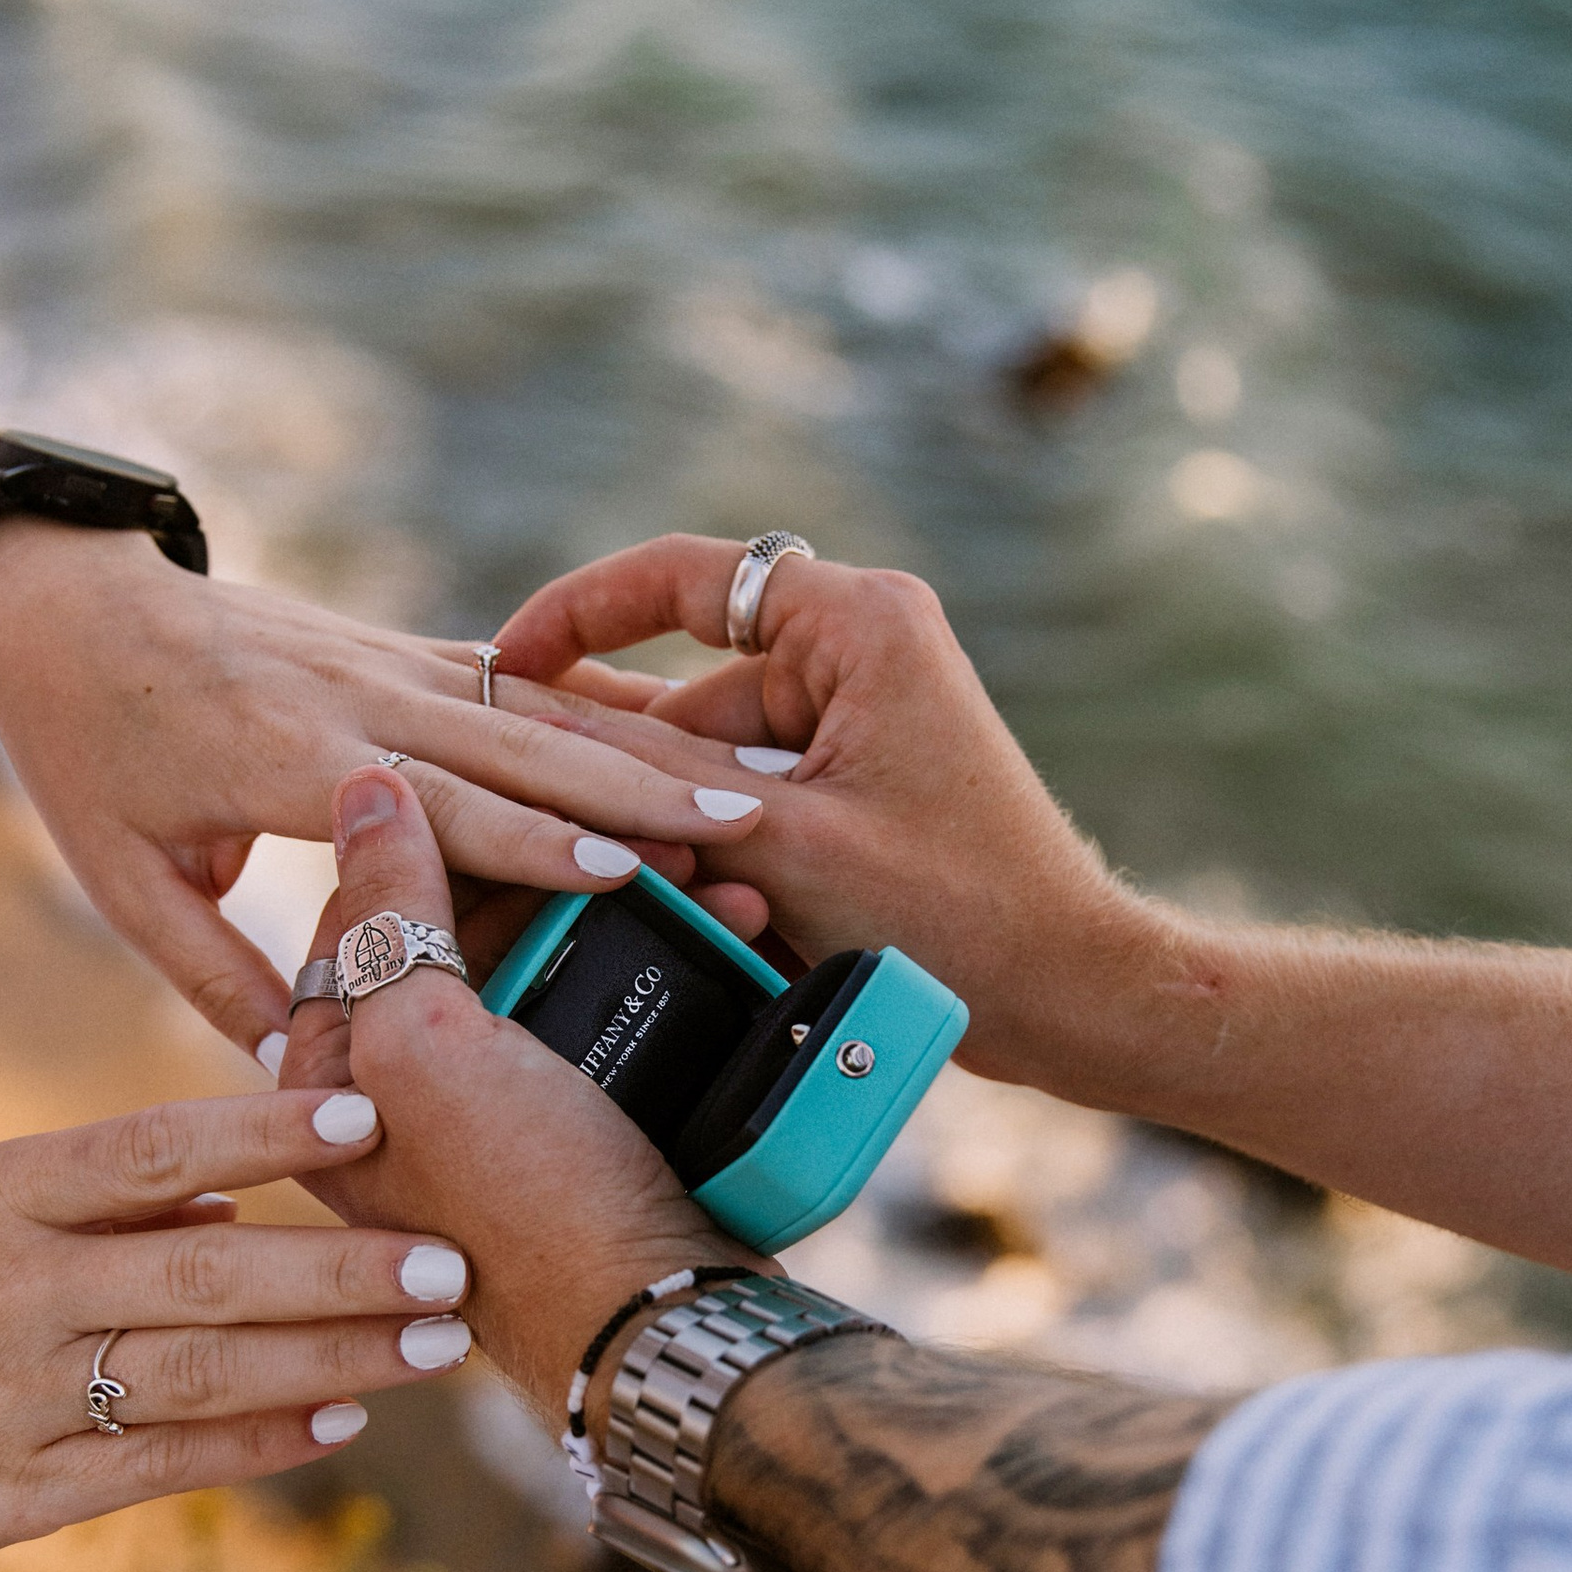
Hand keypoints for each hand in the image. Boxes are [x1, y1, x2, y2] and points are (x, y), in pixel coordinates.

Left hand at [0, 524, 776, 1058]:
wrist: (63, 599)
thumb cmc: (83, 752)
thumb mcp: (126, 882)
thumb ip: (216, 975)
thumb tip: (296, 1077)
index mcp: (284, 759)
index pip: (431, 802)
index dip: (530, 838)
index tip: (624, 872)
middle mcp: (351, 697)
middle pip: (517, 744)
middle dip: (633, 785)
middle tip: (743, 821)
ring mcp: (383, 661)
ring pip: (537, 705)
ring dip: (642, 743)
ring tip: (746, 781)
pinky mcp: (400, 648)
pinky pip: (517, 678)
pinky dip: (603, 704)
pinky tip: (684, 726)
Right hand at [0, 1091, 483, 1571]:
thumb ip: (84, 1200)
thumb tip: (226, 1193)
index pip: (148, 1147)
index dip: (264, 1136)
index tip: (367, 1124)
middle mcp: (9, 1290)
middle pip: (204, 1269)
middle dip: (341, 1269)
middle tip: (452, 1261)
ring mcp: (13, 1397)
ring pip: (200, 1370)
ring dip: (329, 1359)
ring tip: (430, 1344)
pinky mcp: (12, 1495)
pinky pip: (156, 1464)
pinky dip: (253, 1444)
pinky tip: (335, 1427)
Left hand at [275, 771, 731, 1420]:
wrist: (661, 1324)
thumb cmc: (523, 1206)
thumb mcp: (425, 1050)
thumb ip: (390, 914)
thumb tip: (366, 783)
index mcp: (334, 1081)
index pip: (369, 911)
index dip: (452, 836)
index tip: (538, 800)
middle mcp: (411, 1092)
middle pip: (475, 927)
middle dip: (566, 870)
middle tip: (647, 837)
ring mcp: (507, 1108)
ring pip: (560, 957)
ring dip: (640, 905)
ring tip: (711, 879)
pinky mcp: (595, 1120)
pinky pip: (625, 1006)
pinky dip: (678, 959)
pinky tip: (731, 927)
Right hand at [494, 536, 1162, 1102]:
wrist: (1068, 996)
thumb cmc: (952, 915)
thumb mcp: (777, 844)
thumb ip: (652, 780)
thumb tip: (531, 730)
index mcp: (856, 620)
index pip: (682, 575)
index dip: (578, 612)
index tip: (503, 665)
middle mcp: (862, 646)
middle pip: (692, 686)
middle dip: (635, 768)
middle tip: (559, 833)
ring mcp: (863, 716)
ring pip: (713, 758)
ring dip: (679, 827)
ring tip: (664, 901)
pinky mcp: (861, 782)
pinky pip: (752, 798)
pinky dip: (720, 851)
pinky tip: (708, 916)